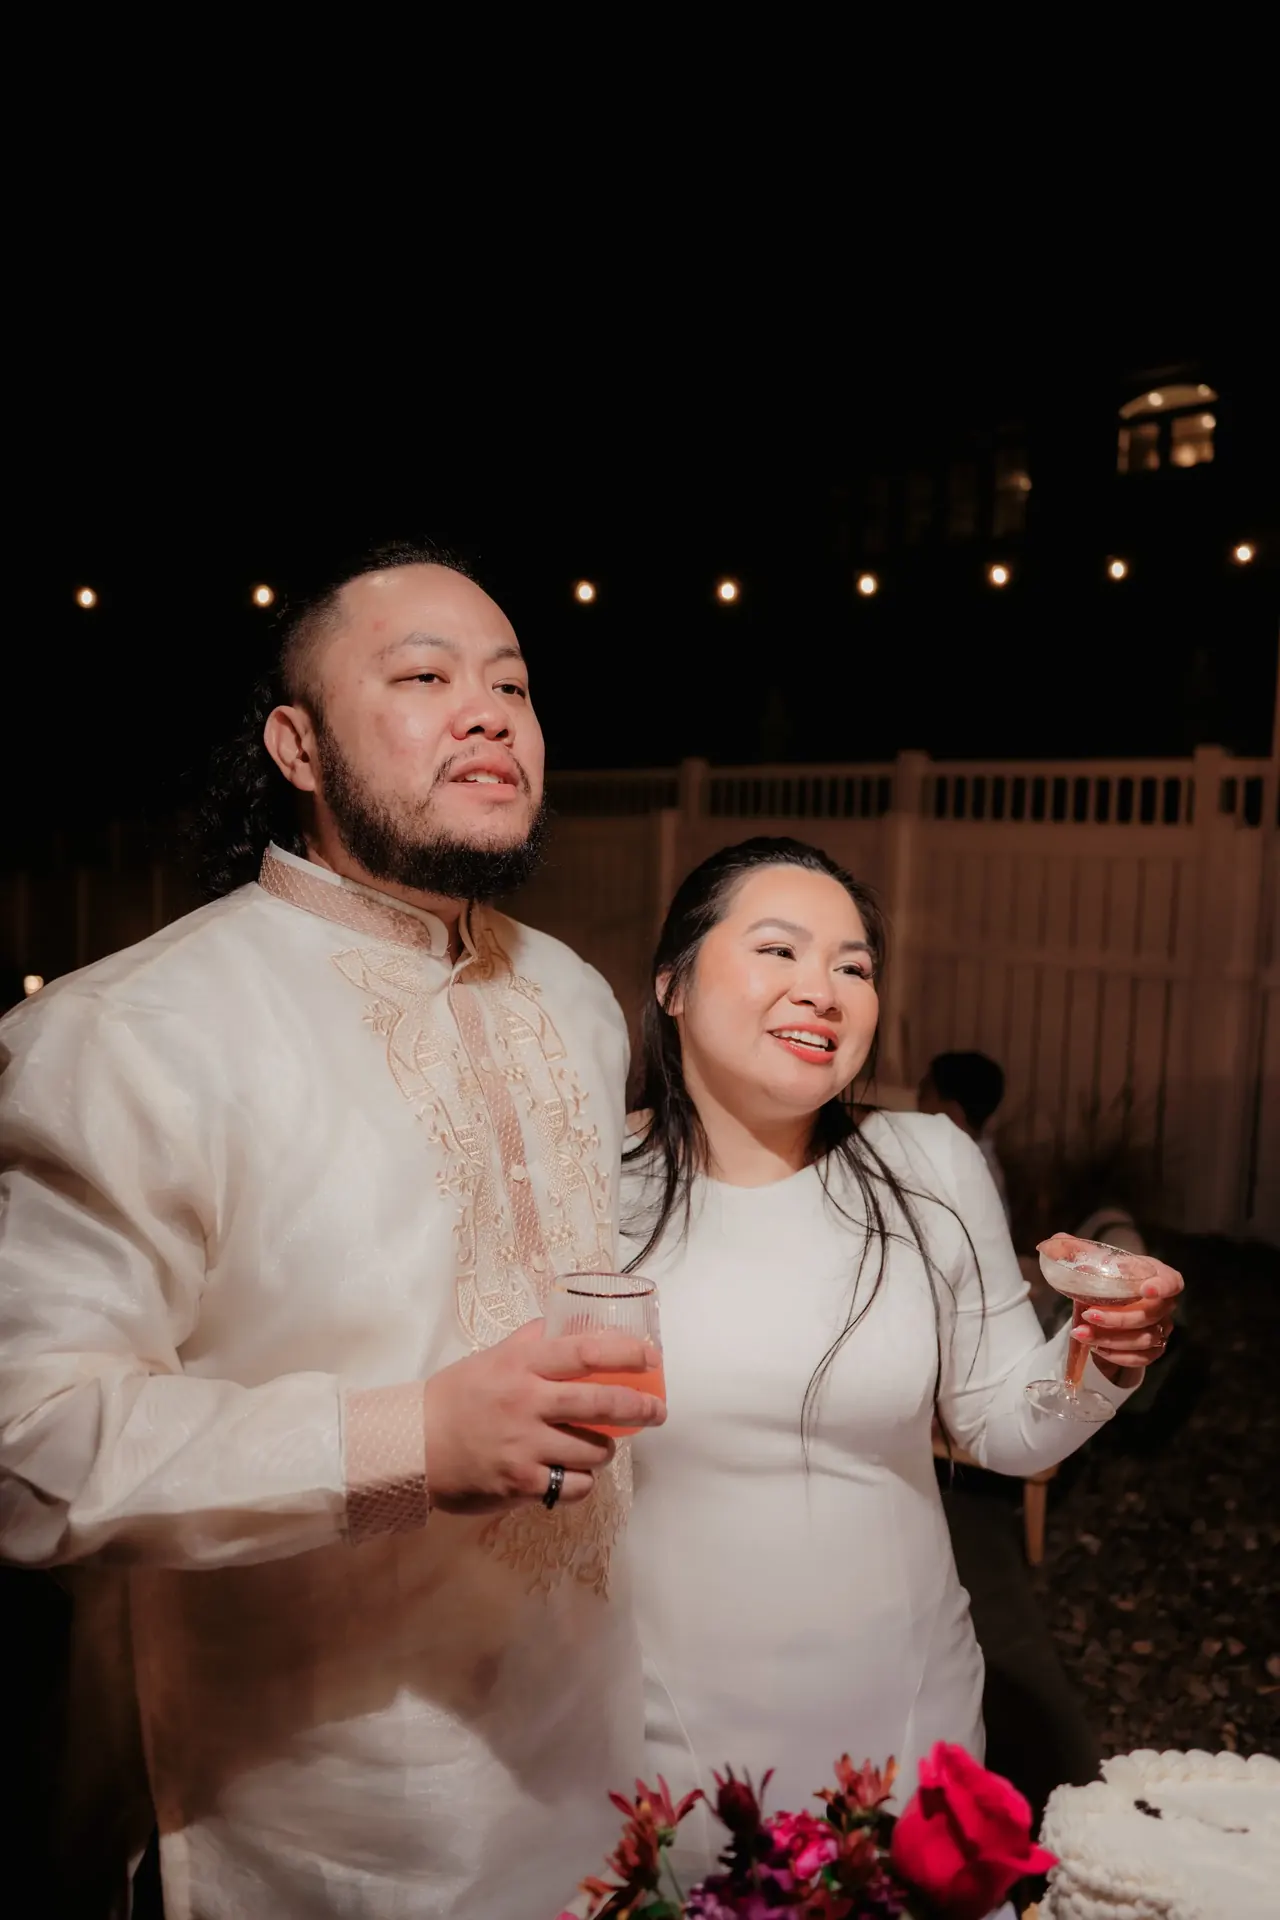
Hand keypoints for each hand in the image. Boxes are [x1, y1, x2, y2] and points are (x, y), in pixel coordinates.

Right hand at [422, 1319, 665, 1515]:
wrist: (415, 1446)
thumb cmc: (458, 1397)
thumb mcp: (493, 1357)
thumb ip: (532, 1341)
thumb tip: (572, 1323)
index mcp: (522, 1366)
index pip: (585, 1351)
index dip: (625, 1352)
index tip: (651, 1356)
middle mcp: (527, 1402)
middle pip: (601, 1403)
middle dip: (640, 1407)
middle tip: (657, 1410)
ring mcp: (526, 1445)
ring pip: (594, 1450)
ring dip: (603, 1449)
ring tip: (595, 1445)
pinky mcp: (522, 1483)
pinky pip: (574, 1485)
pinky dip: (580, 1481)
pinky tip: (570, 1473)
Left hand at [1039, 1234, 1183, 1389]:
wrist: (1106, 1300)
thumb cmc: (1105, 1276)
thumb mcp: (1091, 1261)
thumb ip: (1075, 1250)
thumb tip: (1053, 1242)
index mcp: (1154, 1275)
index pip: (1172, 1281)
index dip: (1163, 1286)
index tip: (1145, 1289)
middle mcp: (1163, 1303)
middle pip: (1151, 1315)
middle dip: (1118, 1318)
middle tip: (1088, 1315)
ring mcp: (1161, 1327)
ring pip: (1145, 1339)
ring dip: (1111, 1339)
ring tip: (1081, 1333)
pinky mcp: (1153, 1348)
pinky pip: (1141, 1358)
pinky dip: (1118, 1356)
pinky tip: (1096, 1348)